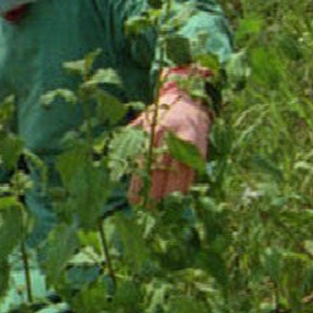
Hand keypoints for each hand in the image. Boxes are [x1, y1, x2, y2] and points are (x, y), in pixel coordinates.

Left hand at [127, 70, 211, 201]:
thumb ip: (131, 135)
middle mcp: (171, 140)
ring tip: (163, 212)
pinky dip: (185, 188)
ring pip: (178, 177)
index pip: (144, 164)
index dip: (139, 186)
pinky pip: (191, 174)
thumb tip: (112, 156)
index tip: (134, 202)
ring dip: (170, 196)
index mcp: (155, 132)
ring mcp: (187, 147)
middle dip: (154, 195)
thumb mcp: (144, 118)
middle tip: (148, 213)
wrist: (193, 99)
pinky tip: (179, 200)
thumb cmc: (163, 111)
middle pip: (161, 174)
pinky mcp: (199, 152)